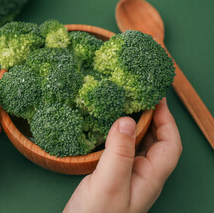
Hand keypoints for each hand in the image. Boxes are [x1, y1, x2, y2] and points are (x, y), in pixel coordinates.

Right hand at [64, 98, 181, 212]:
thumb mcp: (108, 182)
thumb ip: (119, 151)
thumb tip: (126, 119)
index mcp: (150, 178)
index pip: (170, 145)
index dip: (168, 120)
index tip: (157, 99)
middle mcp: (143, 176)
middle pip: (159, 143)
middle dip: (155, 119)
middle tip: (142, 98)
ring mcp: (128, 176)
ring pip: (141, 146)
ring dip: (138, 126)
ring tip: (127, 107)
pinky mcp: (114, 176)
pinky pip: (124, 150)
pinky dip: (121, 135)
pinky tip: (109, 129)